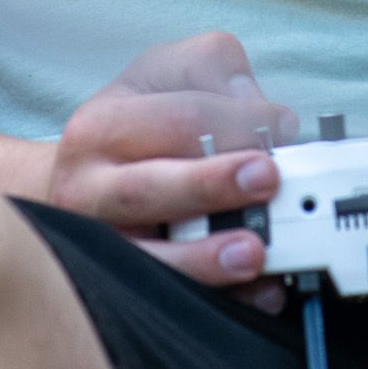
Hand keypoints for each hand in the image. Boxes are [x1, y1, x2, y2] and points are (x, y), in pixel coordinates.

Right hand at [47, 31, 296, 299]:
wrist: (86, 177)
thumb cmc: (137, 122)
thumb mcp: (168, 71)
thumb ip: (215, 70)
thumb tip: (262, 114)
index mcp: (99, 128)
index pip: (176, 121)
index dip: (237, 123)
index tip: (281, 126)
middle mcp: (88, 190)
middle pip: (148, 191)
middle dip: (210, 187)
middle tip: (265, 179)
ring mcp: (104, 246)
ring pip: (148, 259)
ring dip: (205, 258)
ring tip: (254, 251)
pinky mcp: (126, 287)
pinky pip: (170, 298)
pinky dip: (220, 298)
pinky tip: (258, 290)